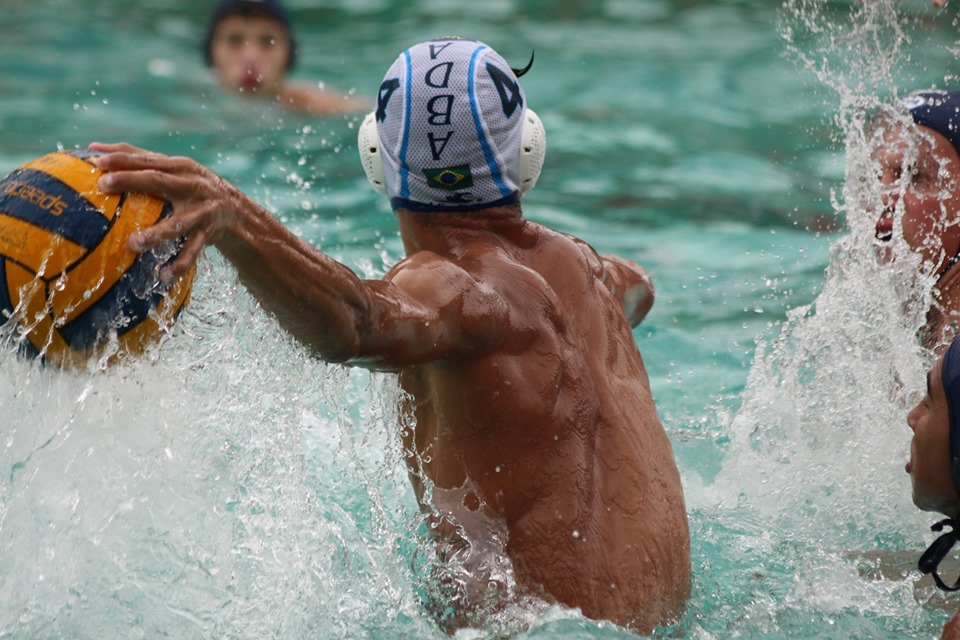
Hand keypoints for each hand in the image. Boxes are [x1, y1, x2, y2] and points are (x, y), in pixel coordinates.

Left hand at [90, 142, 245, 283]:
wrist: (238, 212)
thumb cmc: (192, 187)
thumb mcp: (172, 169)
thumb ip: (137, 157)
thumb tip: (92, 147)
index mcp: (180, 167)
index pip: (148, 160)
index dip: (123, 159)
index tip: (97, 161)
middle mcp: (192, 185)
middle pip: (159, 180)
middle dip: (131, 180)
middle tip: (103, 185)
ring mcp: (202, 211)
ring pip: (178, 223)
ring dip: (156, 233)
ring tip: (133, 243)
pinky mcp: (208, 234)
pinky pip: (192, 252)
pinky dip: (178, 265)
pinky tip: (162, 276)